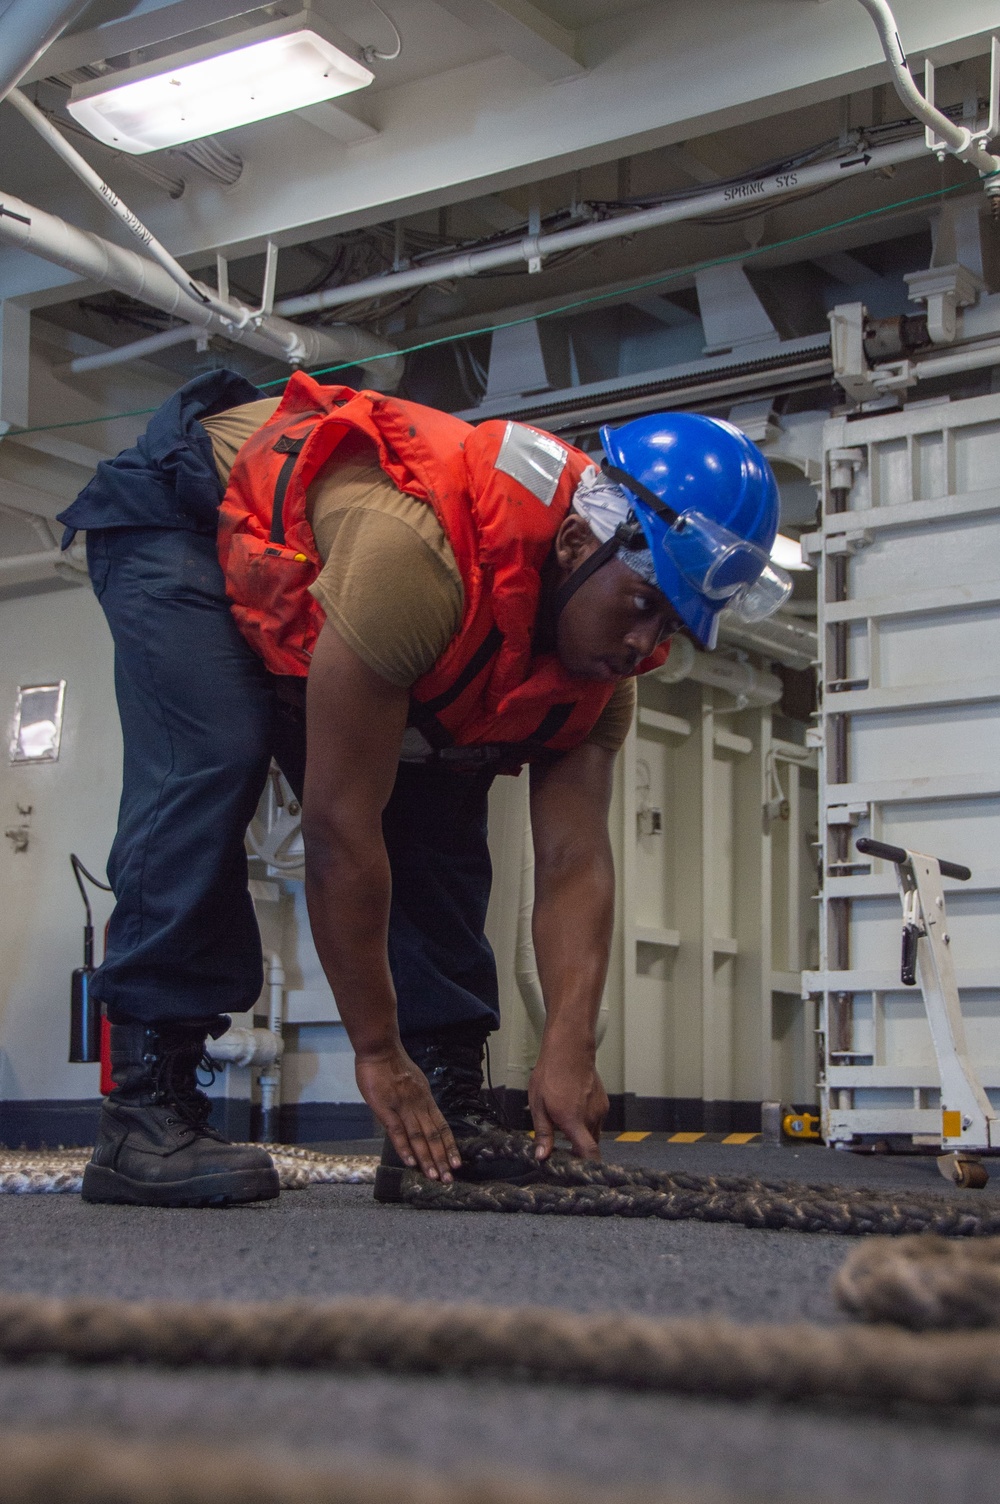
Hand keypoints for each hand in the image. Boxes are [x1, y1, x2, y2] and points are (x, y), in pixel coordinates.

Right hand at [355, 1047, 461, 1181]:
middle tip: (448, 1178)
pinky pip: (398, 1131)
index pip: (442, 1127)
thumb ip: (417, 1099)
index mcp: (425, 1099)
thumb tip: (421, 1113)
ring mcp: (403, 1107)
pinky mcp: (386, 1108)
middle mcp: (419, 1105)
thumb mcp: (413, 1081)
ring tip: (434, 1176)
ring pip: (419, 1136)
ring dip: (427, 1158)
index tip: (456, 1163)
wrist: (379, 1049)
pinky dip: (405, 1148)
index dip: (450, 1146)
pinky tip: (411, 1162)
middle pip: (434, 1135)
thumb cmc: (392, 1064)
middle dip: (442, 1158)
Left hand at [528, 1044, 608, 1161]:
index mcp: (573, 1120)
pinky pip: (596, 1121)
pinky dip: (586, 1123)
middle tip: (561, 1148)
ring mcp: (600, 1110)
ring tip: (564, 1124)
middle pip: (589, 1147)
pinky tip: (573, 1111)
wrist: (569, 1049)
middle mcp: (591, 1117)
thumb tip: (542, 1156)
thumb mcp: (538, 1104)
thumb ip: (543, 1133)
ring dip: (581, 1136)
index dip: (587, 1168)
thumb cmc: (551, 1073)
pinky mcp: (604, 1103)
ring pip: (593, 1134)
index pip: (589, 1153)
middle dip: (577, 1151)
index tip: (578, 1174)